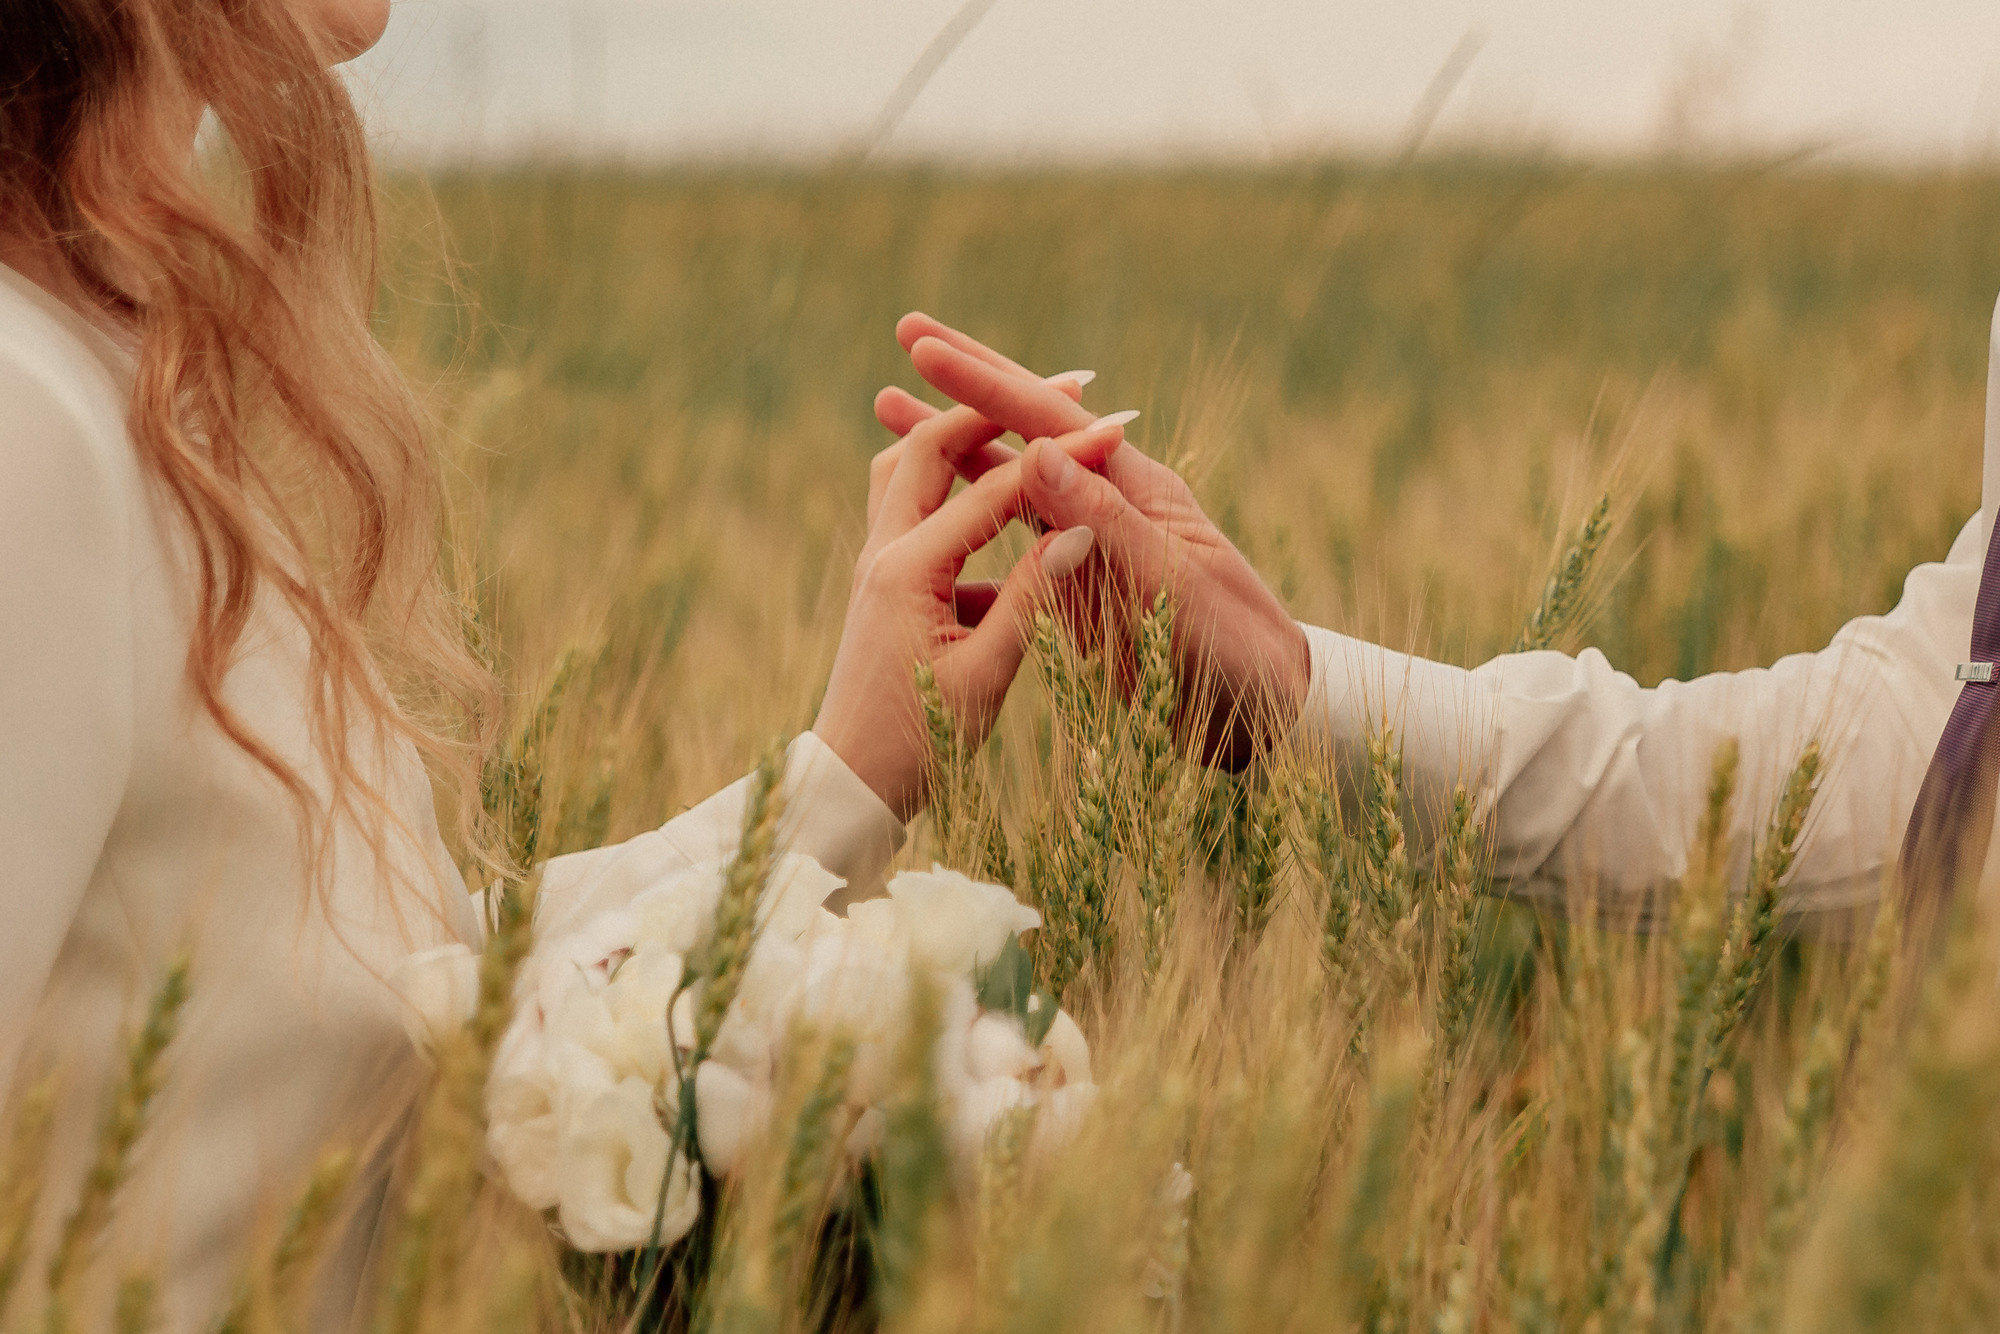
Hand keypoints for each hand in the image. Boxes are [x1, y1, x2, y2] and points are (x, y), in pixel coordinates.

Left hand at [812, 403, 1115, 822]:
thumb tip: (1080, 527)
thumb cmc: (916, 746)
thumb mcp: (986, 676)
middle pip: (931, 448)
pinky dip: (961, 508)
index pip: (995, 489)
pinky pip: (921, 525)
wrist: (848, 789)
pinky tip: (1011, 537)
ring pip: (912, 476)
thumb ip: (1033, 597)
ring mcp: (877, 569)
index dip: (1060, 456)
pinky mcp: (884, 591)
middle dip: (994, 410)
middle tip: (1063, 388)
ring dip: (965, 448)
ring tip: (1023, 431)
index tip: (1116, 427)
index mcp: (908, 568)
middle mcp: (883, 553)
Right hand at [882, 313, 1309, 769]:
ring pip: (1007, 481)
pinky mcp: (1079, 584)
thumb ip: (1102, 519)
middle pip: (1024, 430)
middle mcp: (1108, 501)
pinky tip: (927, 516)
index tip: (926, 348)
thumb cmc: (1231, 645)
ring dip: (952, 446)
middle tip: (908, 333)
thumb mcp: (1166, 580)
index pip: (1048, 421)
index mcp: (1134, 488)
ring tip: (892, 411)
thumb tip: (1037, 449)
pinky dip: (969, 520)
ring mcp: (1090, 541)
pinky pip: (1012, 541)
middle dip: (965, 384)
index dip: (985, 383)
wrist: (1262, 708)